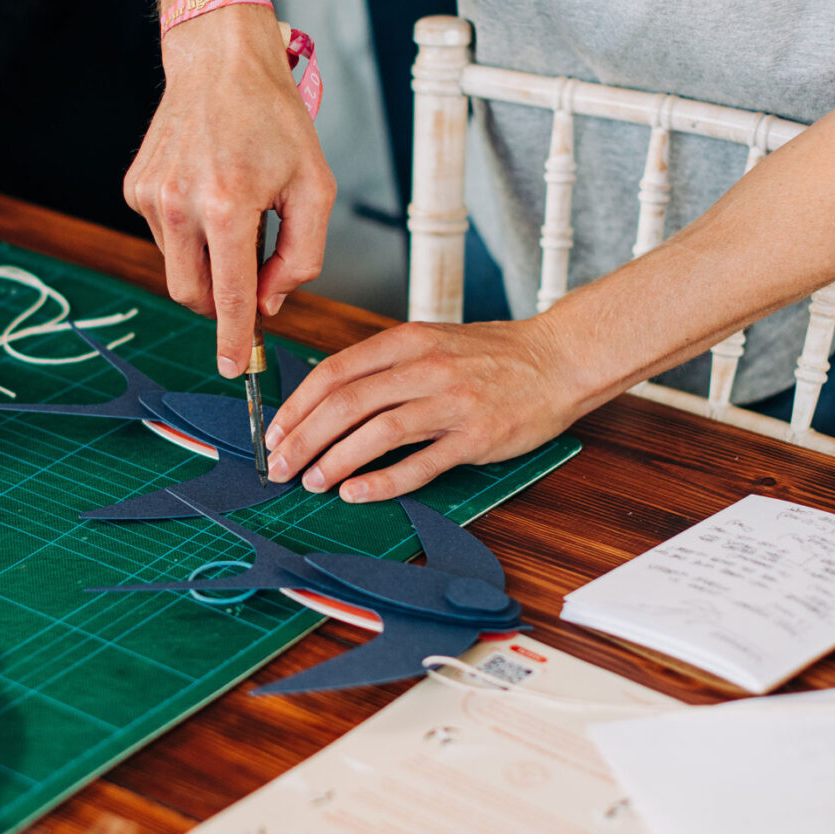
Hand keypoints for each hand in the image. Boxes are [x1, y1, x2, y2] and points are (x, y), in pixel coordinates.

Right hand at [125, 2, 334, 376]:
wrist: (219, 63)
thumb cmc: (273, 120)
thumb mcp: (315, 186)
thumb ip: (302, 255)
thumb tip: (270, 302)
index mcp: (228, 205)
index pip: (232, 294)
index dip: (235, 339)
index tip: (236, 370)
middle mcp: (180, 204)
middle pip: (194, 295)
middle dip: (222, 305)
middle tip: (252, 282)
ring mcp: (151, 197)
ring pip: (179, 267)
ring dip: (208, 261)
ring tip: (235, 213)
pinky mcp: (135, 189)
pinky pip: (165, 238)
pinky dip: (190, 234)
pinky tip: (208, 193)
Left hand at [264, 318, 586, 502]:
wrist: (559, 360)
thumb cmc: (493, 355)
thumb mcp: (432, 341)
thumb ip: (384, 366)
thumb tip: (328, 398)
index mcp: (408, 341)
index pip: (335, 373)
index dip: (297, 406)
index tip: (275, 432)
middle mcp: (426, 368)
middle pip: (347, 404)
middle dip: (304, 439)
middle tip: (281, 466)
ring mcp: (452, 402)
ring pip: (378, 433)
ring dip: (335, 460)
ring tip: (312, 481)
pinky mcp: (476, 437)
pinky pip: (420, 464)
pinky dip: (383, 481)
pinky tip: (356, 492)